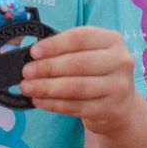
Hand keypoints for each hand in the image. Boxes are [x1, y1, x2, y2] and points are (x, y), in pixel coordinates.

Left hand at [19, 26, 139, 133]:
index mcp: (113, 40)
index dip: (54, 45)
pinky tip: (39, 101)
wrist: (120, 105)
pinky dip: (54, 104)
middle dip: (48, 68)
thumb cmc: (96, 73)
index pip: (80, 38)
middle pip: (78, 63)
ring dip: (47, 87)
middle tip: (26, 72)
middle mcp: (120, 62)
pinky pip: (76, 106)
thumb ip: (65, 51)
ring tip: (27, 87)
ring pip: (76, 87)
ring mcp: (118, 87)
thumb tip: (32, 57)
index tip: (34, 52)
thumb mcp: (89, 54)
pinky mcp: (110, 109)